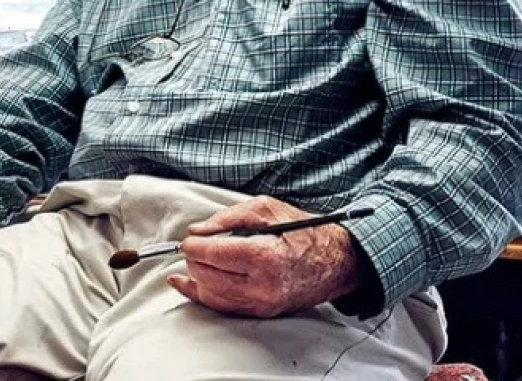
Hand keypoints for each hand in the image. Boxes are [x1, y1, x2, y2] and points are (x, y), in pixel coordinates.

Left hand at [168, 196, 362, 317]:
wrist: (335, 261)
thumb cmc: (303, 231)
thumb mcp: (265, 209)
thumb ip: (227, 218)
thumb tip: (197, 230)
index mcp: (264, 255)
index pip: (213, 254)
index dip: (193, 246)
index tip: (187, 239)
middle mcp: (262, 285)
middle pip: (208, 276)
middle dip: (193, 259)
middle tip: (192, 245)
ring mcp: (262, 304)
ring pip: (211, 295)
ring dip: (195, 276)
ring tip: (192, 260)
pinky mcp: (262, 313)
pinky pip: (222, 308)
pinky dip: (202, 295)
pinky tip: (186, 284)